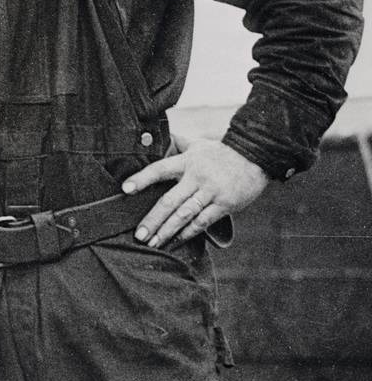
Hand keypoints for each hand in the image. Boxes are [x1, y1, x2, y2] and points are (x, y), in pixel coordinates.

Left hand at [122, 138, 269, 247]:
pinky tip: (176, 241)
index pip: (159, 169)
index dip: (141, 179)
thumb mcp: (198, 144)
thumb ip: (178, 144)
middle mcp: (197, 177)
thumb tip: (159, 137)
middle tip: (139, 235)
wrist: (256, 156)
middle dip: (152, 219)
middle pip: (169, 201)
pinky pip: (203, 221)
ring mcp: (211, 192)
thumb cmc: (221, 152)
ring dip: (167, 231)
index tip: (125, 189)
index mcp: (187, 161)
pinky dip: (189, 233)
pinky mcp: (225, 204)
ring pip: (185, 215)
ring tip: (153, 243)